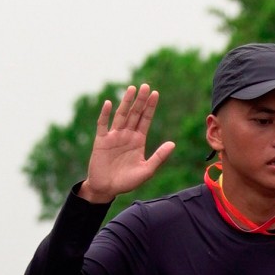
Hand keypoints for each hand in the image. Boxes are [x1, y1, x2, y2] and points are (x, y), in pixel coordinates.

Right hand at [80, 84, 176, 205]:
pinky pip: (103, 125)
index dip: (150, 107)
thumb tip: (173, 143)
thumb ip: (159, 157)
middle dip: (140, 100)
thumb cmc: (127, 181)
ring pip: (121, 116)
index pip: (146, 119)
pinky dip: (105, 114)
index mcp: (138, 140)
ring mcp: (114, 136)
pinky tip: (109, 103)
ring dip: (126, 102)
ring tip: (132, 89)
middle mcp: (127, 135)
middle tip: (146, 86)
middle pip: (135, 114)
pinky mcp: (101, 141)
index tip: (156, 93)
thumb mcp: (147, 170)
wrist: (106, 189)